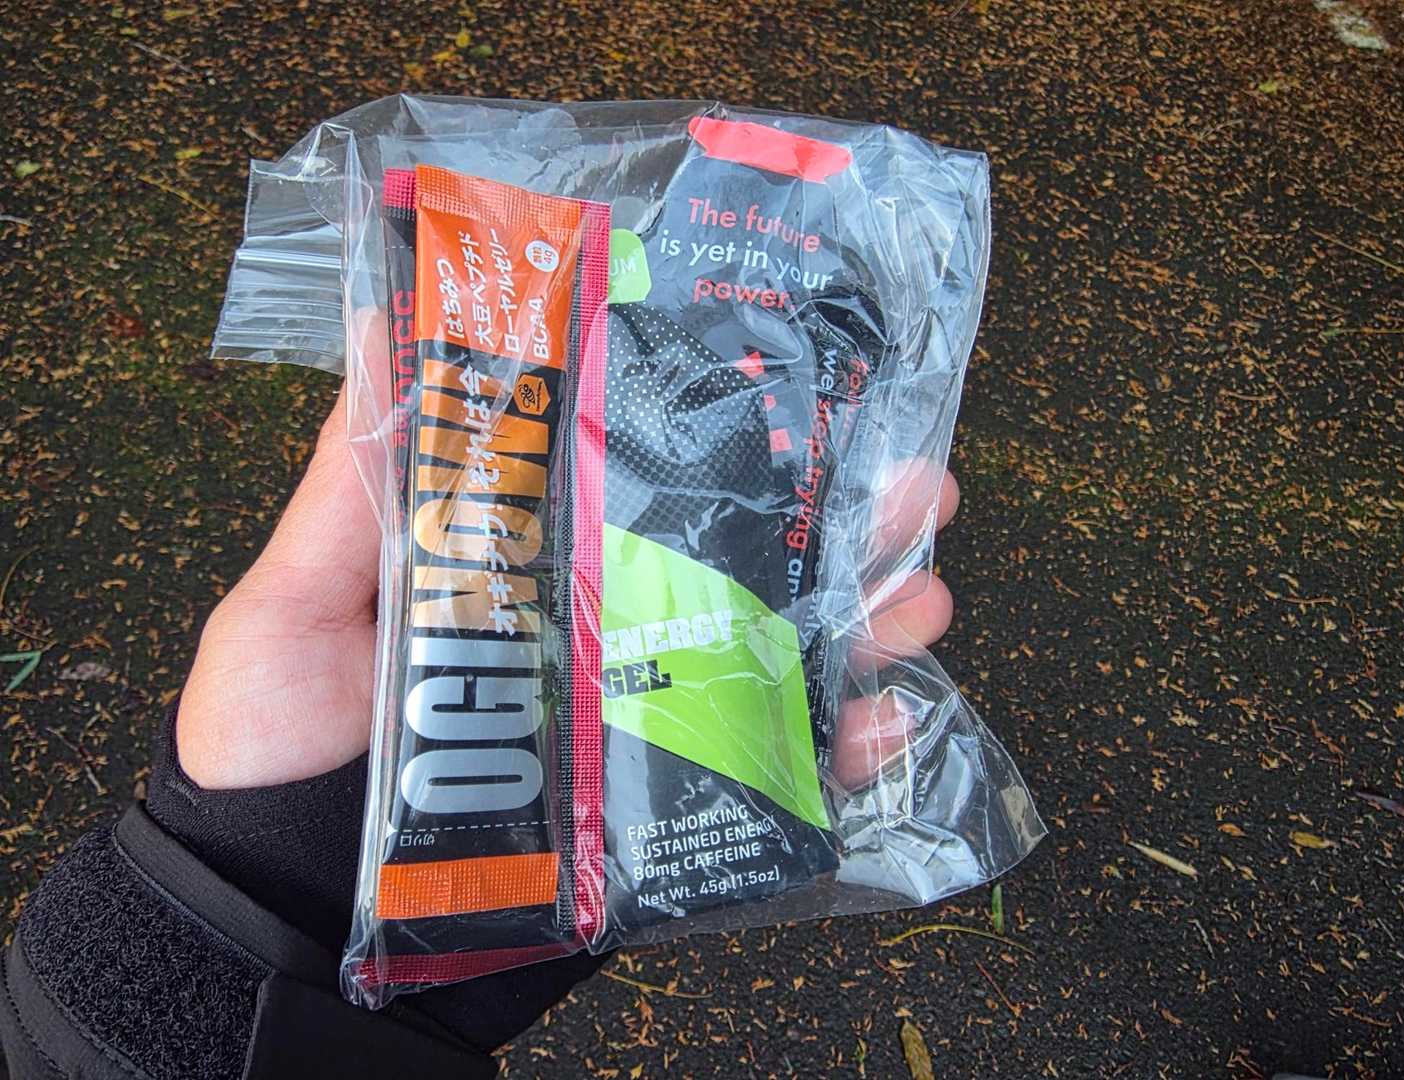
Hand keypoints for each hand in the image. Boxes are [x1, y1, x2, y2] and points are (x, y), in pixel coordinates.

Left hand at [177, 396, 961, 789]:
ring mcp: (636, 726)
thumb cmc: (272, 755)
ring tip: (922, 591)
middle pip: (741, 565)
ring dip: (867, 623)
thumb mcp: (293, 603)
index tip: (795, 377)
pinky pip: (767, 789)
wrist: (287, 923)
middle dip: (840, 519)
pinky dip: (839, 760)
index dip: (726, 430)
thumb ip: (352, 488)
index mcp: (531, 569)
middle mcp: (601, 636)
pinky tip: (887, 724)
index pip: (644, 483)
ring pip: (778, 662)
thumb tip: (387, 330)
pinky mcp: (655, 819)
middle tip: (915, 479)